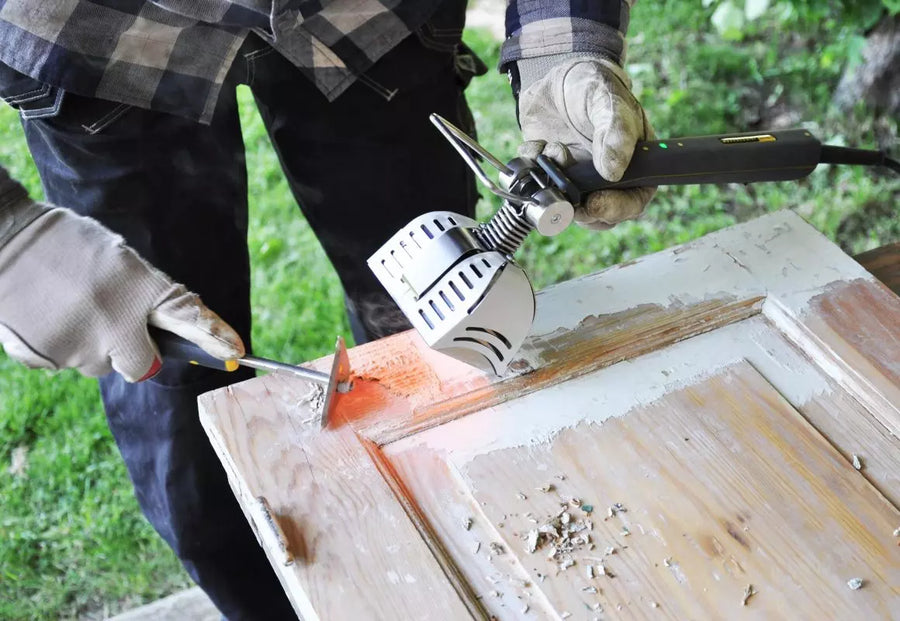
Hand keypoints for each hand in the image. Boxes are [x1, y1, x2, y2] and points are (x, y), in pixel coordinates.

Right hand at [0, 198, 243, 381]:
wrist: (3, 239)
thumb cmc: (67, 244)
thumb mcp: (120, 260)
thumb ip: (145, 296)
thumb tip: (165, 333)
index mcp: (140, 290)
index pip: (189, 319)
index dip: (215, 338)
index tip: (238, 353)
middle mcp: (117, 323)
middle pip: (142, 367)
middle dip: (131, 351)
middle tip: (110, 321)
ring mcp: (81, 345)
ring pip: (98, 366)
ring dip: (91, 347)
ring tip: (69, 307)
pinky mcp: (45, 357)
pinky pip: (62, 366)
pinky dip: (58, 347)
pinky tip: (46, 315)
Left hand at [517, 55, 656, 229]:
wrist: (557, 73)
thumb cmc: (594, 85)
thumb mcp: (608, 101)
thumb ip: (615, 132)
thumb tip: (613, 172)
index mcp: (633, 164)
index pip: (633, 201)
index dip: (616, 209)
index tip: (595, 204)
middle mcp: (606, 177)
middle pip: (599, 213)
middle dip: (579, 208)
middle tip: (566, 195)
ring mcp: (576, 177)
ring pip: (566, 206)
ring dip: (553, 186)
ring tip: (553, 151)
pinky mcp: (549, 172)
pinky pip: (537, 186)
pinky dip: (532, 168)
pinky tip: (538, 144)